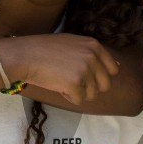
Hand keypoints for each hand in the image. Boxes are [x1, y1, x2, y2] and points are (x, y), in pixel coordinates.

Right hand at [0, 34, 118, 105]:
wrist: (24, 55)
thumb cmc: (44, 49)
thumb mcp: (72, 43)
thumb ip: (92, 53)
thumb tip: (117, 66)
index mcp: (94, 46)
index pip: (113, 69)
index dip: (100, 77)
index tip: (86, 77)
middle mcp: (93, 57)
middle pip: (105, 85)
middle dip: (90, 88)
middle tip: (73, 82)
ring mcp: (85, 70)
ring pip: (92, 95)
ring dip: (78, 92)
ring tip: (62, 81)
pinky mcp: (76, 84)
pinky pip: (79, 100)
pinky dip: (67, 97)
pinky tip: (57, 85)